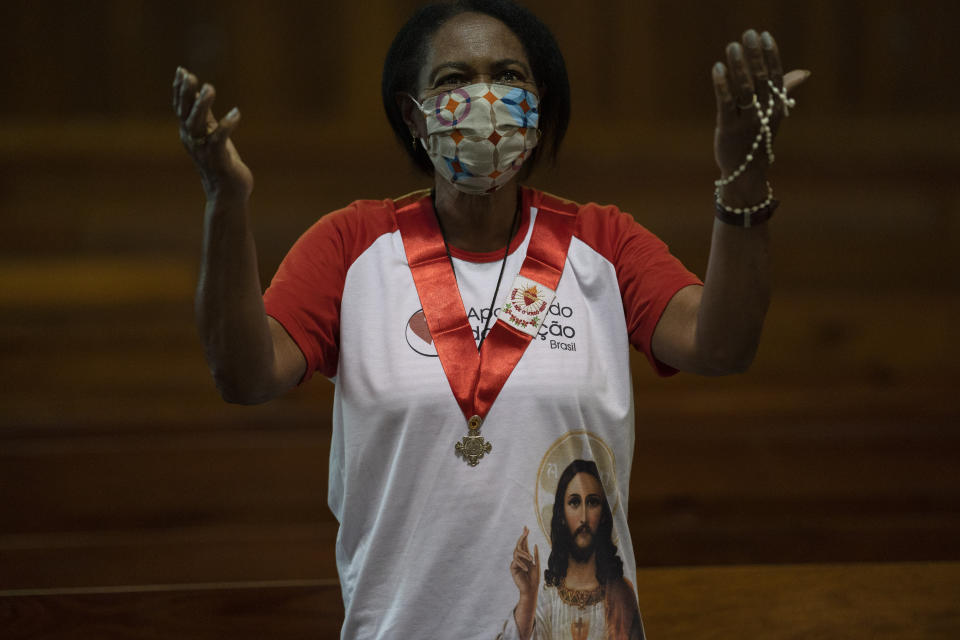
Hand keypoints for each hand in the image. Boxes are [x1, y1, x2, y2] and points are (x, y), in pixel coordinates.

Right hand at [172, 66, 253, 203]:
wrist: (228, 194)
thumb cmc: (221, 163)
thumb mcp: (212, 136)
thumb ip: (207, 118)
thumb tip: (202, 94)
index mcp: (191, 134)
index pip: (181, 108)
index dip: (180, 90)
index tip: (181, 71)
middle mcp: (194, 141)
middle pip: (186, 114)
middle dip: (187, 94)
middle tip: (192, 76)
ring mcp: (204, 151)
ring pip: (199, 124)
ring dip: (203, 106)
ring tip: (210, 88)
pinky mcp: (219, 160)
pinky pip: (220, 140)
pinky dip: (227, 125)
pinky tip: (236, 113)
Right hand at [510, 526, 539, 598]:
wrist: (531, 589)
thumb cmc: (534, 578)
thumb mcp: (537, 565)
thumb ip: (535, 555)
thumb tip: (534, 544)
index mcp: (526, 556)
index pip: (524, 544)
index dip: (524, 536)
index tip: (526, 527)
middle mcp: (520, 558)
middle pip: (519, 545)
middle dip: (522, 537)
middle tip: (526, 531)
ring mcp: (516, 562)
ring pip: (517, 552)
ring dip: (525, 554)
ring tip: (531, 560)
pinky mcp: (513, 568)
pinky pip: (516, 561)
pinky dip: (522, 564)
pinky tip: (527, 569)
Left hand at [712, 30, 809, 202]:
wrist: (746, 171)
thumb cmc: (757, 139)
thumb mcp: (774, 115)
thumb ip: (785, 90)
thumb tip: (804, 72)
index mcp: (776, 107)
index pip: (776, 76)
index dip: (771, 55)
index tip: (765, 35)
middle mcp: (764, 112)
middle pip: (761, 79)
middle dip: (755, 55)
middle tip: (748, 34)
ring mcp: (747, 121)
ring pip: (745, 89)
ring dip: (739, 66)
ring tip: (732, 46)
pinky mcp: (728, 128)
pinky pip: (726, 104)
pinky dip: (722, 85)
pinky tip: (718, 68)